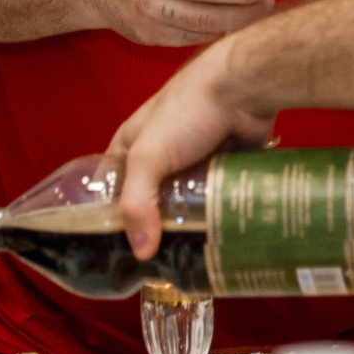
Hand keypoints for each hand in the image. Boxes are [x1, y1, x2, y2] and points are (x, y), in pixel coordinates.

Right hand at [106, 37, 276, 257]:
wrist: (243, 87)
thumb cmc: (187, 112)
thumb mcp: (148, 156)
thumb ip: (137, 204)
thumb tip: (140, 253)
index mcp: (130, 145)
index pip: (110, 188)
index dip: (109, 217)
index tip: (114, 251)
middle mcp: (160, 154)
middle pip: (150, 200)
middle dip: (153, 227)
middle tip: (157, 266)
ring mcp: (193, 161)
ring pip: (185, 201)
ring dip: (188, 223)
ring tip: (190, 260)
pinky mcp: (222, 166)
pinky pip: (214, 197)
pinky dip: (215, 214)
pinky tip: (217, 238)